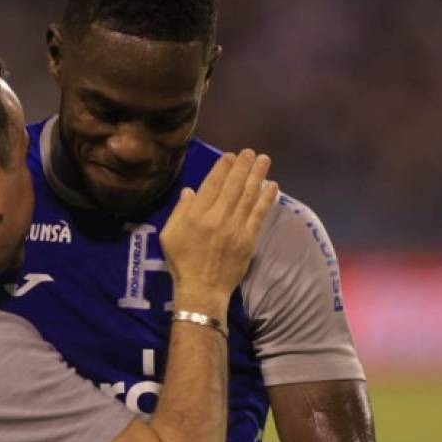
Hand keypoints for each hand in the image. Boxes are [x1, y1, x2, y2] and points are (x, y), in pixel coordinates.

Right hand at [160, 149, 276, 311]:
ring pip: (248, 196)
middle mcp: (217, 217)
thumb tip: (190, 190)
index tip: (230, 155)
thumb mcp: (169, 235)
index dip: (222, 168)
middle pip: (232, 186)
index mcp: (196, 215)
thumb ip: (179, 211)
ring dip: (257, 176)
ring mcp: (235, 228)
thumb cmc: (182, 262)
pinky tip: (272, 186)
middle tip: (250, 152)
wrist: (202, 290)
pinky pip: (259, 214)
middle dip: (242, 166)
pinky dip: (266, 199)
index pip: (211, 185)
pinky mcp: (248, 239)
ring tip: (263, 160)